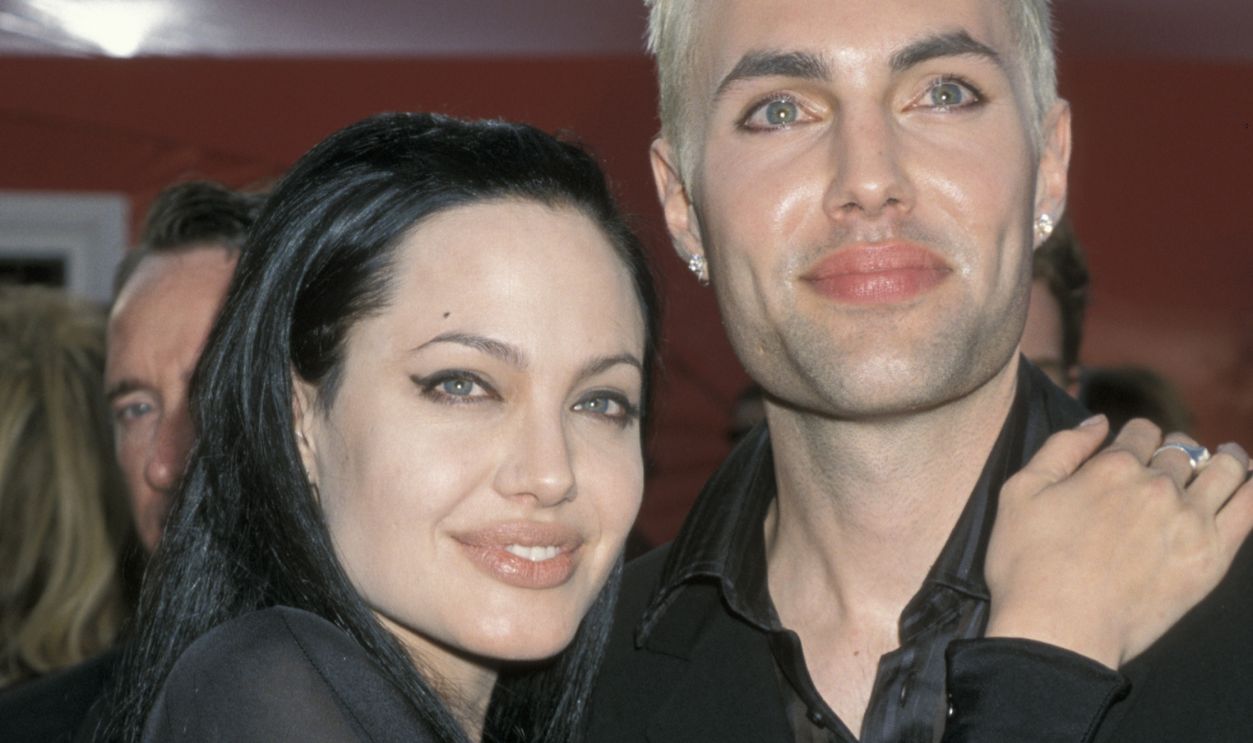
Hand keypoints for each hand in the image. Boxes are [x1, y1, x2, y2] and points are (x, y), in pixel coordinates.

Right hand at [984, 416, 1252, 667]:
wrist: (1059, 629)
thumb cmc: (1028, 563)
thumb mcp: (1020, 491)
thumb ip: (1061, 448)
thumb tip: (1098, 422)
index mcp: (1112, 466)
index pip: (1139, 432)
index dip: (1134, 437)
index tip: (1131, 451)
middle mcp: (1157, 485)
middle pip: (1180, 451)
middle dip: (1174, 451)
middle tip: (1168, 466)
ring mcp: (1190, 520)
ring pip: (1225, 470)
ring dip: (1224, 459)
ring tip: (1224, 461)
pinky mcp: (1212, 557)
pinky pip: (1250, 508)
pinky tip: (1249, 481)